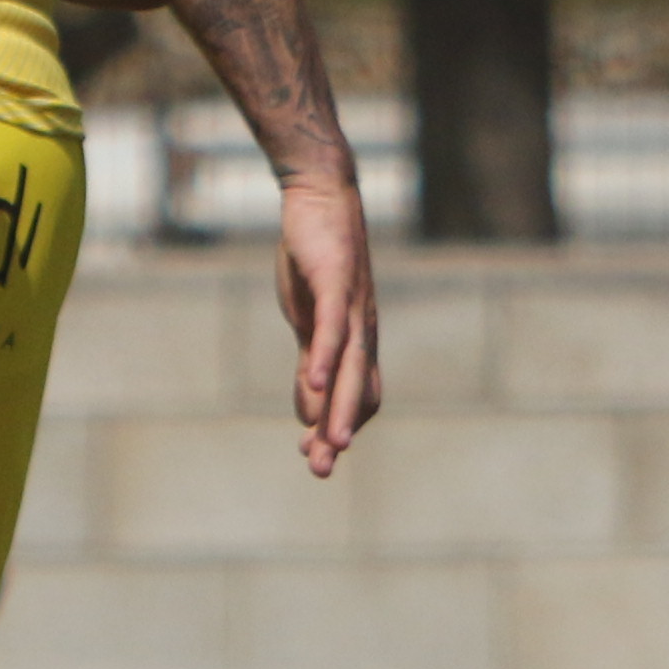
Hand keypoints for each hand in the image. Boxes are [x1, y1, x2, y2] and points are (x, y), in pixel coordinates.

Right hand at [275, 167, 378, 474]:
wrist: (322, 197)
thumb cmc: (315, 258)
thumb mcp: (307, 318)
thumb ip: (312, 360)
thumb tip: (312, 406)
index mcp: (354, 340)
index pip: (359, 396)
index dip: (339, 425)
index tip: (314, 455)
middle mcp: (361, 329)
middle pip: (359, 392)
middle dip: (339, 433)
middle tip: (320, 471)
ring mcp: (351, 307)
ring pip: (352, 368)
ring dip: (343, 408)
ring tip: (332, 444)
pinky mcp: (335, 283)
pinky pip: (333, 328)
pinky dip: (326, 358)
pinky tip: (317, 383)